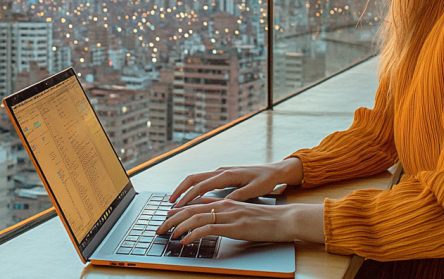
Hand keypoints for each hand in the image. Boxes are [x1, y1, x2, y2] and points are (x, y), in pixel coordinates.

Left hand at [155, 197, 325, 244]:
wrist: (284, 220)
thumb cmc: (265, 219)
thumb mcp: (241, 212)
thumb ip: (225, 212)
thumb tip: (209, 215)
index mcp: (224, 201)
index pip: (195, 203)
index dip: (178, 209)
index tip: (166, 217)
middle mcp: (223, 205)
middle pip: (190, 209)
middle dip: (172, 218)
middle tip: (159, 228)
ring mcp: (228, 215)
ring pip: (195, 217)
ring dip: (178, 226)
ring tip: (167, 234)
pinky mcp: (233, 226)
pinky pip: (208, 229)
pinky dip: (193, 234)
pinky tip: (185, 241)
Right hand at [168, 158, 303, 206]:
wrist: (274, 171)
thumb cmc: (266, 180)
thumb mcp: (254, 190)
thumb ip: (238, 196)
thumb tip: (223, 203)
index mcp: (227, 174)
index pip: (201, 185)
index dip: (188, 196)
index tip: (178, 206)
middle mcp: (221, 171)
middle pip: (193, 178)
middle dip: (180, 190)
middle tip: (170, 203)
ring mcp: (221, 172)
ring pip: (196, 178)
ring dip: (184, 188)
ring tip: (175, 201)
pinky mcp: (223, 175)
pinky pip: (203, 180)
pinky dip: (193, 188)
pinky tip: (190, 197)